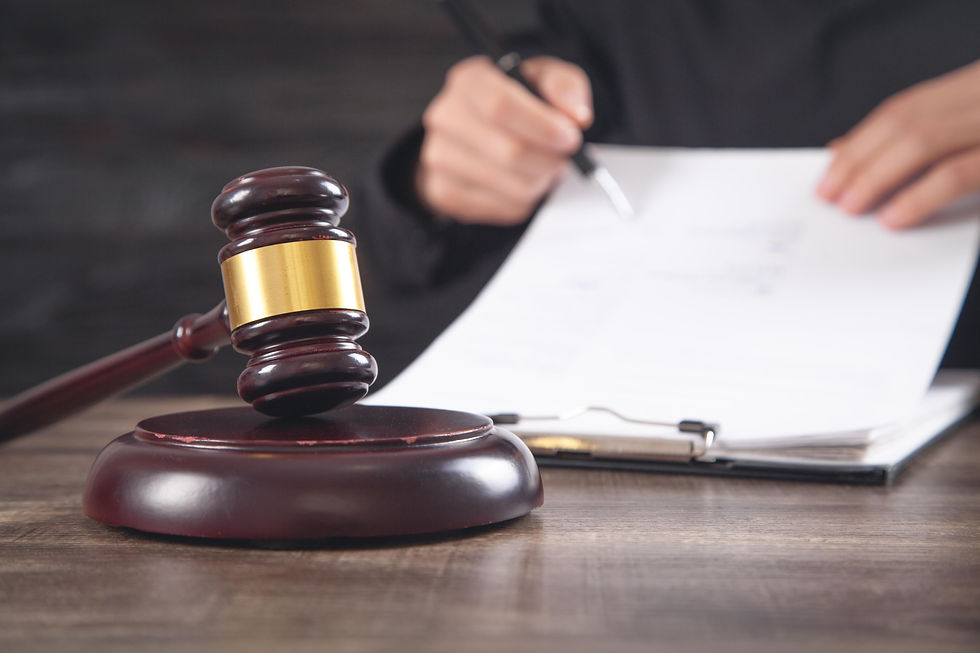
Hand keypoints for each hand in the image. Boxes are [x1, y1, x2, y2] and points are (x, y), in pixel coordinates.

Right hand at [416, 55, 592, 225]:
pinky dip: (526, 200)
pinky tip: (524, 182)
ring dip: (541, 182)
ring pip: (511, 186)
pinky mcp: (445, 192)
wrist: (476, 130)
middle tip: (564, 159)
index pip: (501, 106)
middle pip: (508, 152)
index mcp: (470, 80)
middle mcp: (446, 116)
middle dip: (549, 160)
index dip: (543, 127)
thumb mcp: (545, 80)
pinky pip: (503, 208)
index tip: (570, 138)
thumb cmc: (517, 101)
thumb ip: (565, 88)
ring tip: (544, 168)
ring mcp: (439, 156)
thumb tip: (576, 116)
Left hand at [817, 59, 979, 228]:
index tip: (827, 175)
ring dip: (876, 177)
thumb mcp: (966, 127)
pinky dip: (918, 196)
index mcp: (972, 89)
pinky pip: (955, 174)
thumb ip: (917, 135)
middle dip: (858, 161)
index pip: (902, 110)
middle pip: (904, 122)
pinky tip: (894, 217)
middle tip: (830, 196)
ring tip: (851, 207)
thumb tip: (843, 151)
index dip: (858, 142)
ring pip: (923, 141)